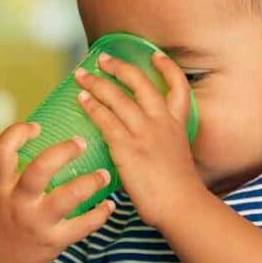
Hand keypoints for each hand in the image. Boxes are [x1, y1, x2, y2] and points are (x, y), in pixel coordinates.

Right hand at [0, 122, 114, 262]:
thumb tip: (20, 147)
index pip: (2, 151)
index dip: (19, 133)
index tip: (36, 127)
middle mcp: (17, 204)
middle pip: (41, 169)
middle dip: (64, 151)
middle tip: (81, 142)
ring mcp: (36, 224)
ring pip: (68, 197)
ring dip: (91, 182)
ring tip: (105, 174)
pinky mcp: (53, 243)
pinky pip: (83, 226)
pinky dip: (100, 215)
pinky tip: (109, 205)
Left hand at [74, 51, 203, 228]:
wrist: (181, 206)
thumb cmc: (178, 191)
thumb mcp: (176, 157)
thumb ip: (159, 144)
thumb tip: (138, 143)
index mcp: (177, 125)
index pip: (178, 87)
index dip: (167, 68)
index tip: (155, 56)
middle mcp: (161, 122)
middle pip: (140, 83)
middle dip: (119, 67)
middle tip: (102, 59)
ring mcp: (144, 132)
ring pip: (117, 97)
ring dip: (96, 83)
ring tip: (81, 75)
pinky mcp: (127, 146)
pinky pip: (105, 119)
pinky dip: (91, 106)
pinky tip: (81, 99)